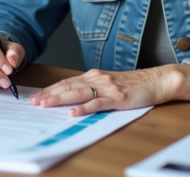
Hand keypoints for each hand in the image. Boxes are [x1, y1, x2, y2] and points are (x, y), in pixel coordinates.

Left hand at [29, 64, 189, 115]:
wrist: (156, 80)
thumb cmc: (133, 84)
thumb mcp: (108, 83)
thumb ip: (92, 88)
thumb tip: (73, 97)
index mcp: (93, 75)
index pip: (66, 82)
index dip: (50, 89)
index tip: (36, 95)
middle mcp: (97, 79)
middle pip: (68, 86)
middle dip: (49, 94)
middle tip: (33, 102)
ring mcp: (107, 88)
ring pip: (78, 93)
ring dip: (59, 99)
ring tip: (45, 104)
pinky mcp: (117, 98)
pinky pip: (97, 104)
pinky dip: (84, 108)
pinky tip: (73, 113)